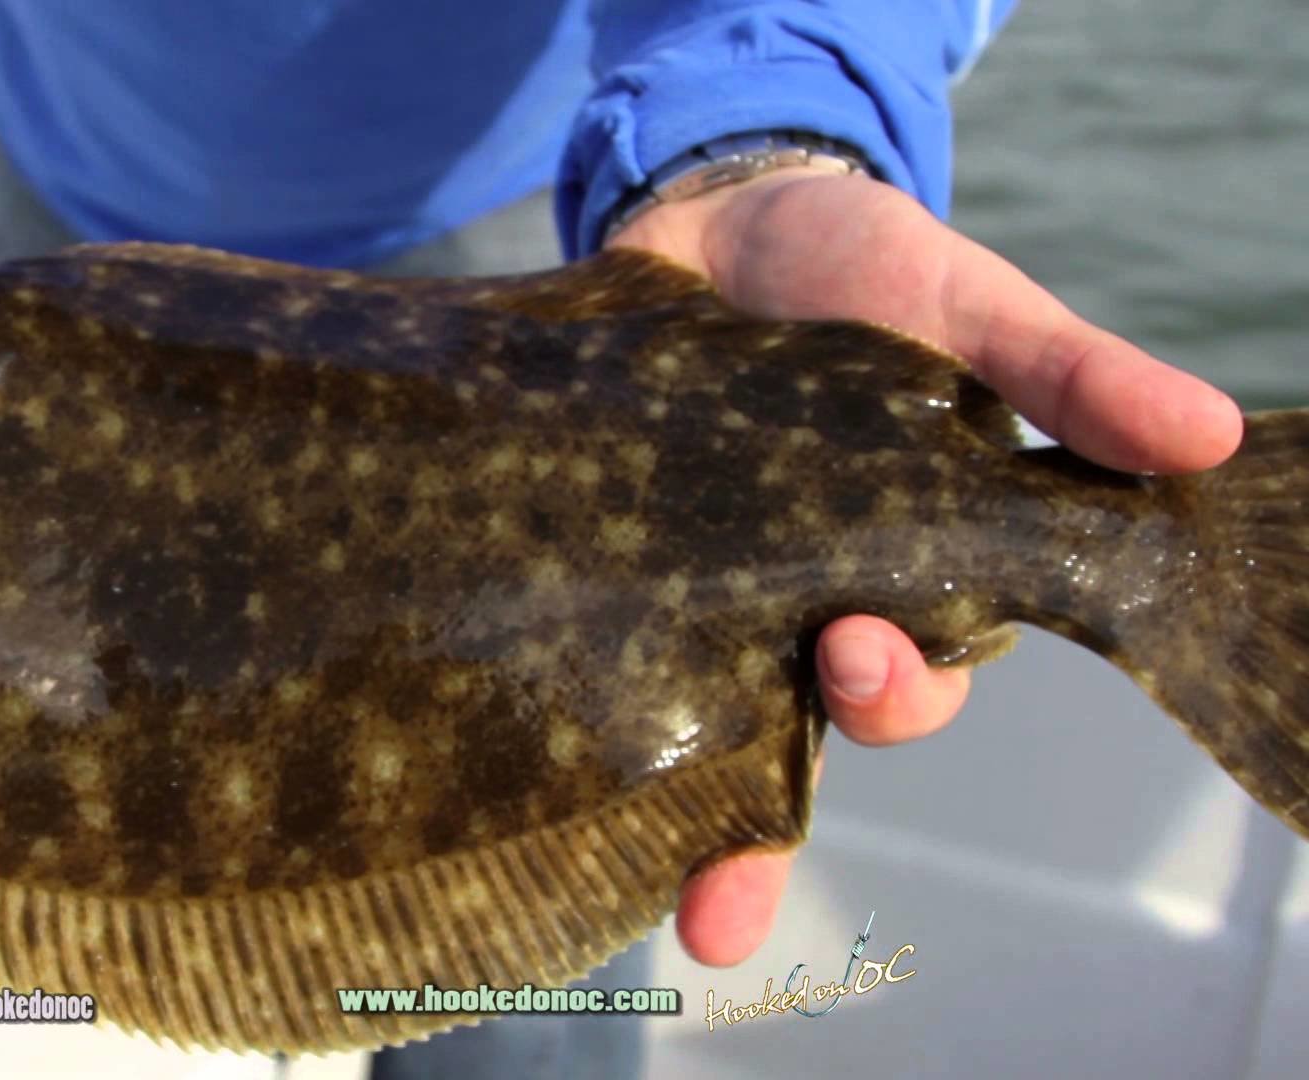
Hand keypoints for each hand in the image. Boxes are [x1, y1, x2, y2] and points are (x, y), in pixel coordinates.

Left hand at [608, 165, 1242, 965]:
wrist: (718, 209)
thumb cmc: (864, 268)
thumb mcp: (971, 305)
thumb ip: (1069, 374)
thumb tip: (1209, 435)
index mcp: (900, 572)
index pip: (915, 676)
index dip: (891, 691)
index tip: (855, 652)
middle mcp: (792, 606)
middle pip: (788, 738)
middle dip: (775, 792)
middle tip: (717, 740)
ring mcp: (691, 589)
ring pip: (685, 731)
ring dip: (675, 822)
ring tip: (663, 893)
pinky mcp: (604, 559)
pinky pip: (586, 649)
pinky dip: (565, 709)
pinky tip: (530, 759)